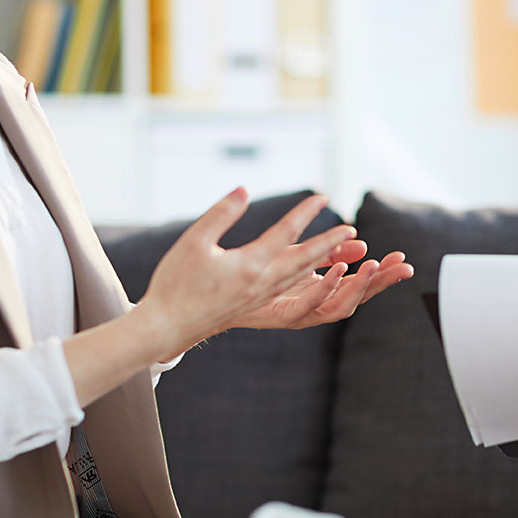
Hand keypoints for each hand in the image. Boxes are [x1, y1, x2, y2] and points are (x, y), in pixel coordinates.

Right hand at [137, 190, 358, 358]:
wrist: (166, 327)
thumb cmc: (176, 283)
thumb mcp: (194, 242)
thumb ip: (220, 214)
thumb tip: (244, 190)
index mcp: (249, 267)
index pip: (285, 235)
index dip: (304, 214)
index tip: (322, 197)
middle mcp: (262, 284)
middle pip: (304, 260)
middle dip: (329, 243)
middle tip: (351, 230)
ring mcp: (261, 297)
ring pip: (300, 277)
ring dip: (324, 261)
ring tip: (341, 248)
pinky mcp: (256, 305)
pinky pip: (290, 288)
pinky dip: (308, 277)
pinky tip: (313, 271)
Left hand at [241, 246, 413, 329]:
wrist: (218, 292)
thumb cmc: (257, 273)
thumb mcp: (299, 256)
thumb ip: (331, 251)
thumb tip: (360, 243)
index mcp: (323, 292)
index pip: (362, 284)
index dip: (384, 274)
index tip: (403, 261)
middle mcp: (316, 306)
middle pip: (359, 298)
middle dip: (383, 283)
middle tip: (403, 267)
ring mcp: (303, 313)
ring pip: (341, 307)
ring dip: (361, 286)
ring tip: (377, 266)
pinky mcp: (285, 316)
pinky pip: (312, 307)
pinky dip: (330, 288)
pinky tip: (341, 270)